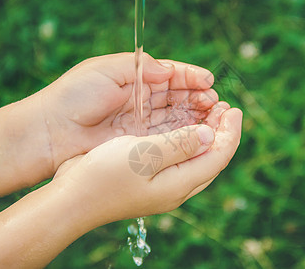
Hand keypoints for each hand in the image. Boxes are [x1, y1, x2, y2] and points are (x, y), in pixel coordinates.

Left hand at [39, 53, 217, 170]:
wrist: (51, 133)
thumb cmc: (74, 96)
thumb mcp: (105, 70)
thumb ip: (141, 67)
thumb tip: (170, 71)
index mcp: (136, 79)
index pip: (171, 76)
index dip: (191, 78)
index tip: (209, 82)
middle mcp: (143, 101)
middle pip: (180, 97)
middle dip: (200, 98)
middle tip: (217, 103)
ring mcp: (142, 123)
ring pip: (178, 117)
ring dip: (198, 116)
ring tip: (216, 116)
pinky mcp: (139, 144)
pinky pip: (168, 137)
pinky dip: (185, 134)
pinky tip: (200, 132)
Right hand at [51, 106, 241, 226]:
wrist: (72, 198)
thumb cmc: (104, 175)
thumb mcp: (143, 154)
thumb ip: (180, 144)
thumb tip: (210, 134)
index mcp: (179, 184)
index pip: (218, 156)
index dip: (230, 132)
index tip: (233, 108)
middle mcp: (177, 189)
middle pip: (212, 159)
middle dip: (222, 132)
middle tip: (223, 106)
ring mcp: (164, 187)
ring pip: (197, 160)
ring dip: (207, 136)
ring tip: (209, 112)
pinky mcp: (151, 181)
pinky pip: (181, 160)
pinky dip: (189, 142)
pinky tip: (183, 128)